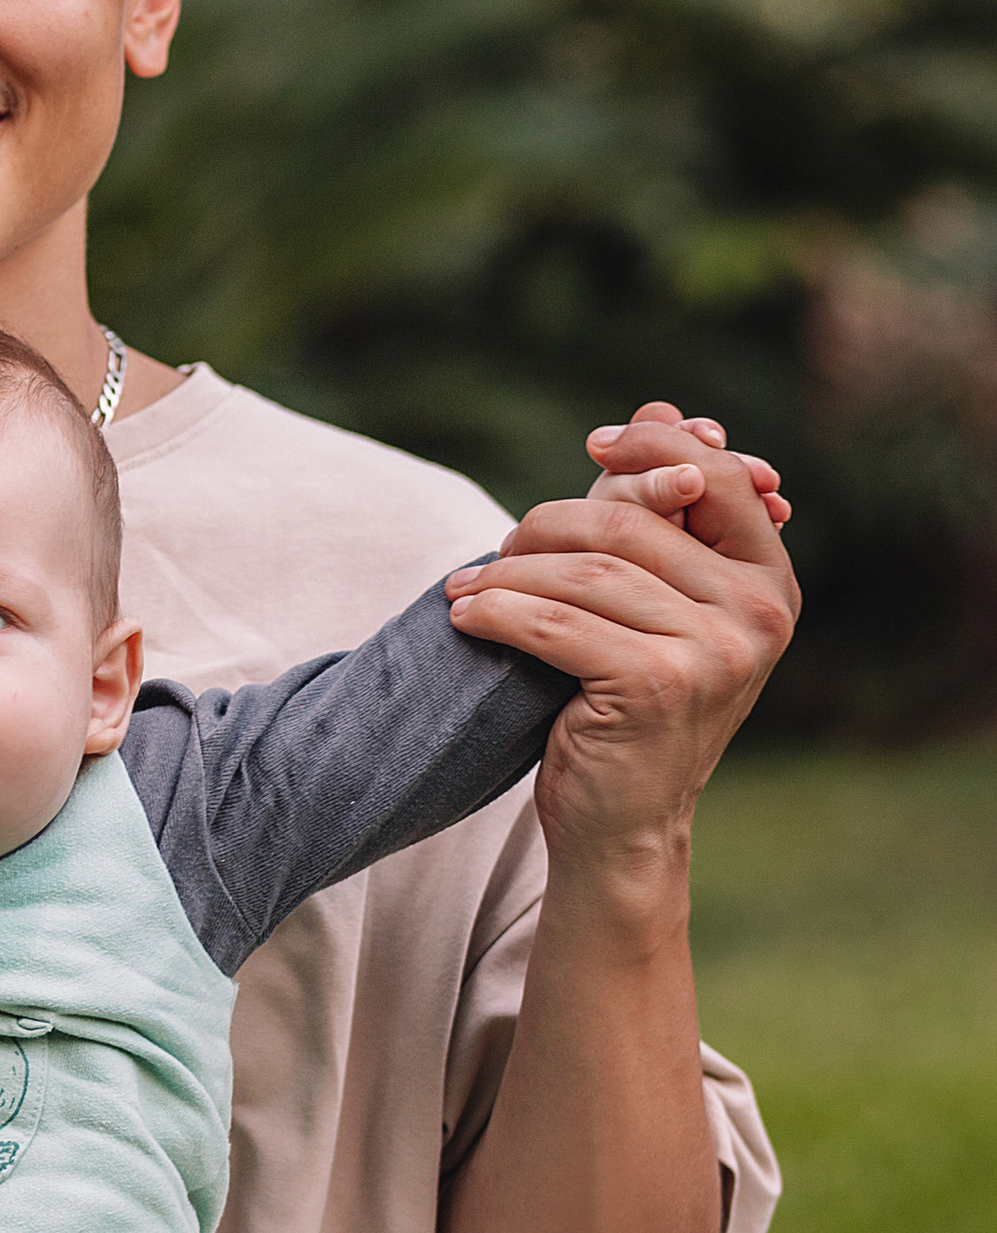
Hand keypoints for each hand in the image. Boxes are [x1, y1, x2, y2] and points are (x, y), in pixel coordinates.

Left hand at [443, 408, 798, 901]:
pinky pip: (557, 624)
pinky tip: (465, 618)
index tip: (593, 445)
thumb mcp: (658, 605)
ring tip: (464, 588)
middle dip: (547, 525)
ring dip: (508, 572)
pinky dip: (498, 613)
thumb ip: (660, 514)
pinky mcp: (656, 686)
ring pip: (586, 572)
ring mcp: (715, 652)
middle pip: (631, 523)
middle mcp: (758, 613)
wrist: (626, 824)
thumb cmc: (631, 703)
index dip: (652, 449)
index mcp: (768, 582)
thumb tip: (658, 408)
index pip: (714, 478)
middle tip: (495, 549)